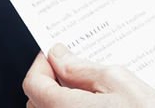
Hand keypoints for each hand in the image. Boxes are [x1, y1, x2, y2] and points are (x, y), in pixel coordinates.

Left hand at [22, 45, 154, 107]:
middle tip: (74, 66)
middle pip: (38, 100)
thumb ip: (83, 69)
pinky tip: (99, 102)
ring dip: (62, 96)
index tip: (55, 52)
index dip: (42, 63)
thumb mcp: (120, 82)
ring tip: (91, 86)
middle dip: (51, 79)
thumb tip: (60, 57)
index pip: (34, 83)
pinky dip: (75, 107)